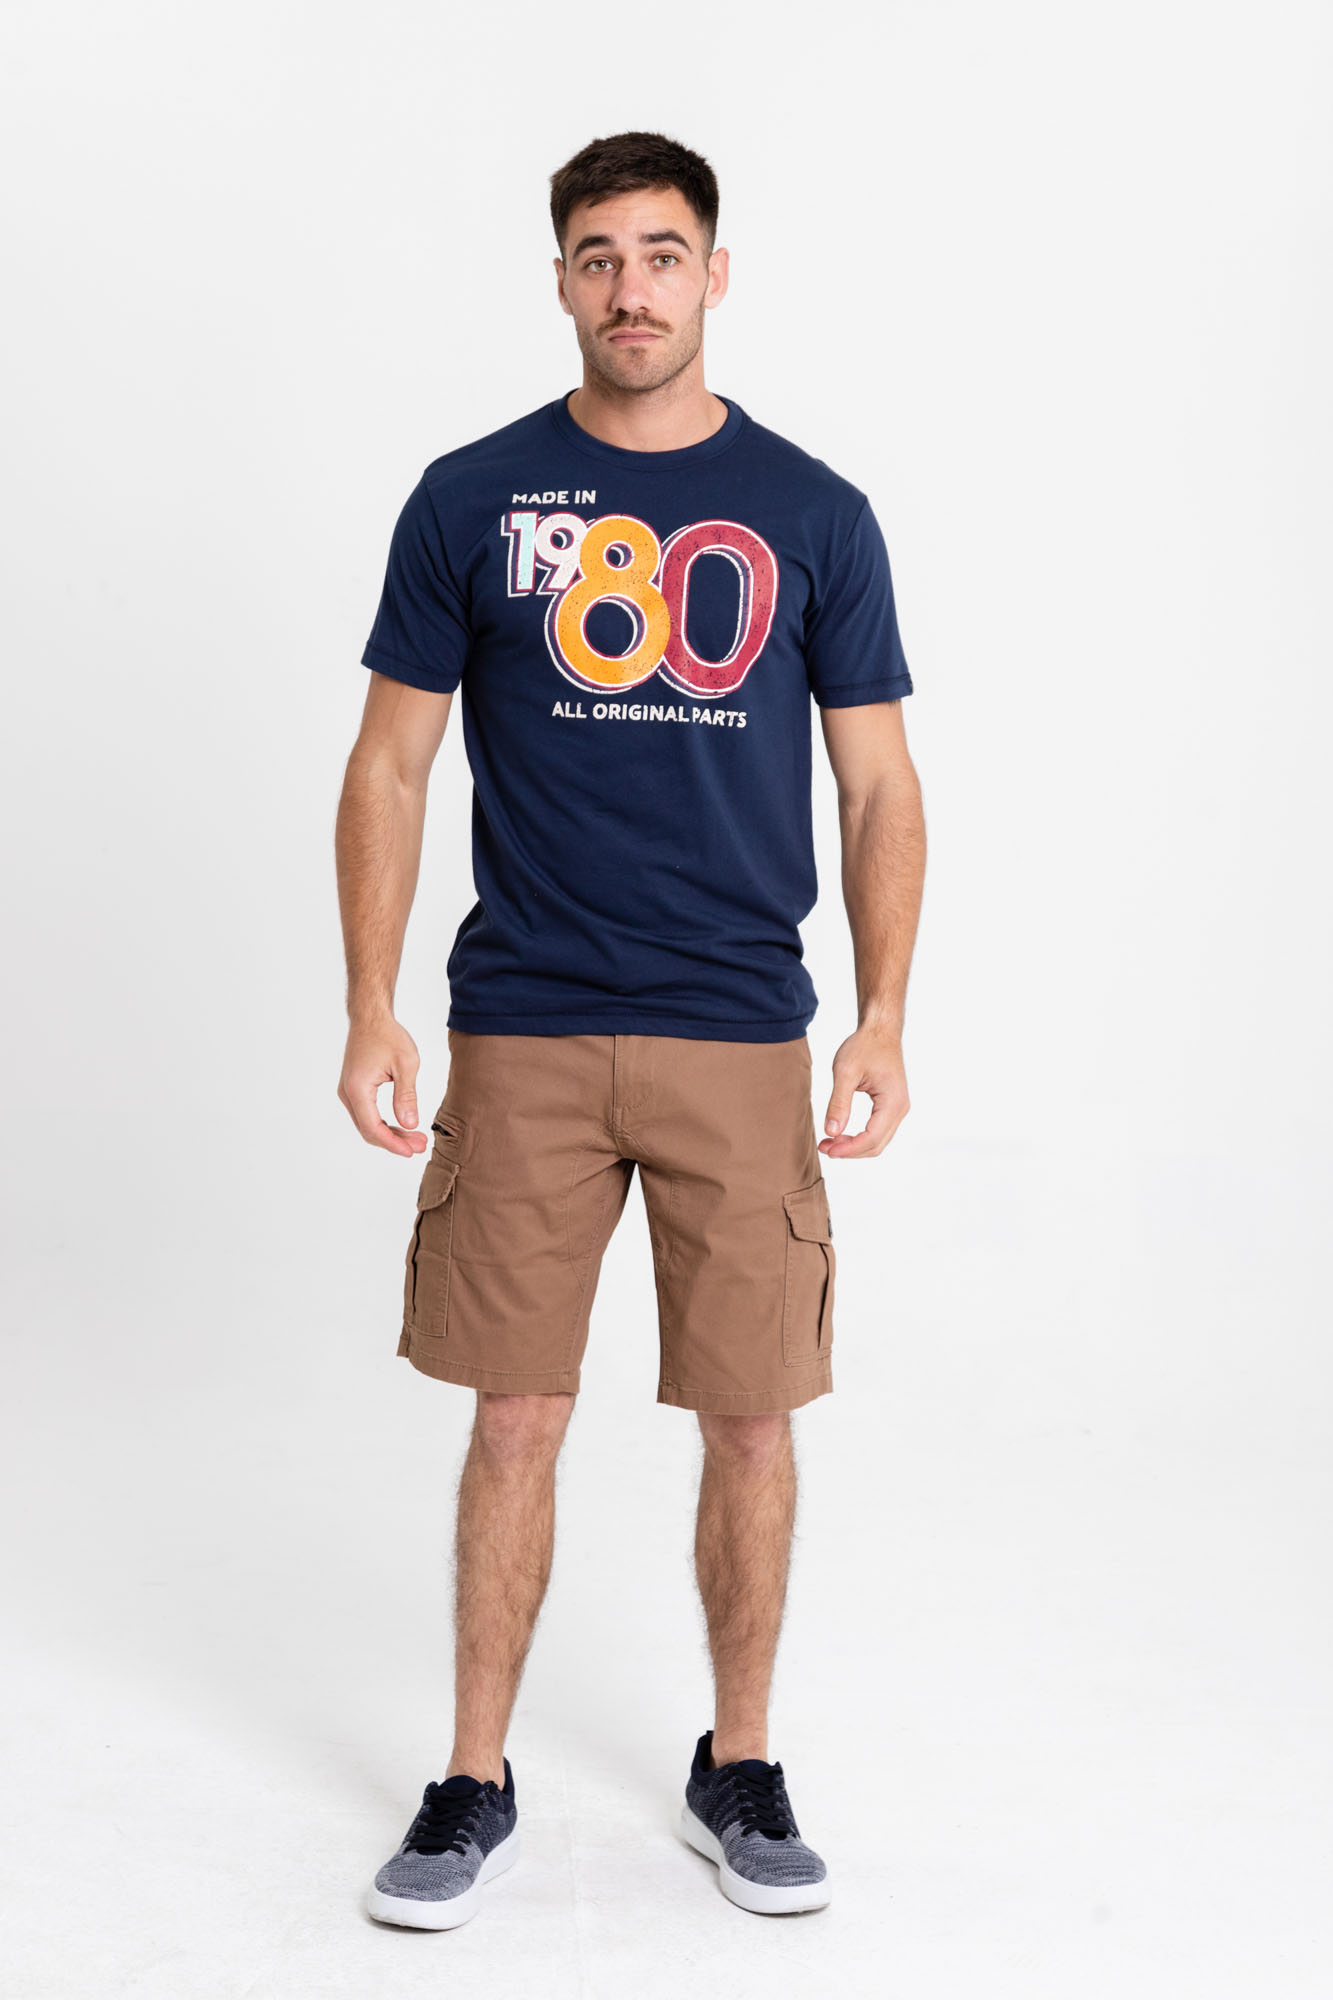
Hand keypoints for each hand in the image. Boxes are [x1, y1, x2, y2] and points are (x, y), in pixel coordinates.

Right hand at [337, 1016, 428, 1156]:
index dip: (392, 1143)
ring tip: (415, 1138)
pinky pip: (366, 1114)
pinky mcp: (353, 1089)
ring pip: (367, 1124)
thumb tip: (410, 1124)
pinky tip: (402, 1126)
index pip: (373, 1127)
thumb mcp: (405, 1064)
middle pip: (369, 1130)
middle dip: (394, 1141)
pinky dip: (383, 1122)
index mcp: (358, 1089)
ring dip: (390, 1133)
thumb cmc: (387, 1035)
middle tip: (420, 1145)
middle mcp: (347, 1093)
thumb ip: (407, 1096)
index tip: (411, 1151)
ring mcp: (348, 1092)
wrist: (370, 1017)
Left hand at [818, 1026, 909, 1159]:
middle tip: (824, 1147)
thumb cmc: (864, 1046)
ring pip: (878, 1140)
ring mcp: (898, 1108)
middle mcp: (900, 1108)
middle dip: (850, 1151)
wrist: (880, 1030)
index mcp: (893, 1101)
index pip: (872, 1138)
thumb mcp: (845, 1072)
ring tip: (829, 1142)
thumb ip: (839, 1103)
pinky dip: (860, 1137)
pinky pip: (878, 1130)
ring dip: (854, 1146)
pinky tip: (841, 1134)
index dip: (849, 1149)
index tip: (827, 1149)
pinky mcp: (891, 1106)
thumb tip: (831, 1132)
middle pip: (876, 1145)